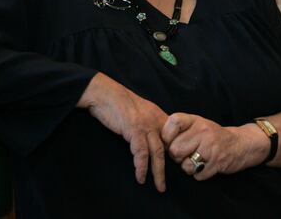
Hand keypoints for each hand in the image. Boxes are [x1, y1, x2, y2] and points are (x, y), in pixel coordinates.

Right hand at [78, 73, 168, 191]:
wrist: (105, 94)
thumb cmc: (119, 104)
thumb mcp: (140, 112)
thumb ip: (149, 123)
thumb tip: (153, 138)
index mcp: (159, 116)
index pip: (173, 137)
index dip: (175, 153)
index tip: (175, 167)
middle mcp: (156, 120)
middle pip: (168, 147)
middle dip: (169, 167)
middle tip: (168, 183)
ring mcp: (146, 125)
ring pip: (157, 152)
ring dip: (158, 172)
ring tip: (159, 186)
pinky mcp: (134, 129)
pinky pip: (141, 152)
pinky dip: (141, 166)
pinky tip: (140, 177)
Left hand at [161, 113, 266, 180]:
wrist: (241, 144)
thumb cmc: (212, 136)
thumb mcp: (198, 125)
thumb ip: (180, 129)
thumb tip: (158, 142)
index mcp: (196, 120)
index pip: (172, 122)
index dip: (166, 135)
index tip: (170, 141)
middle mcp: (204, 131)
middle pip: (175, 150)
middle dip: (177, 157)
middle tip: (186, 154)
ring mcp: (211, 147)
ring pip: (185, 165)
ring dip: (188, 168)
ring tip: (197, 161)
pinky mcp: (217, 163)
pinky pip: (197, 175)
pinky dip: (199, 174)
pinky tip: (206, 166)